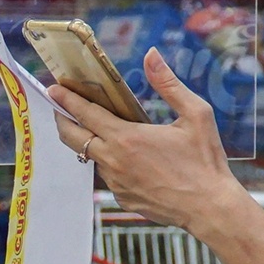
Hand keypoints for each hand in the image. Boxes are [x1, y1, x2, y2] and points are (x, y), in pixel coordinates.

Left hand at [47, 47, 246, 234]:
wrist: (210, 208)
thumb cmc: (205, 161)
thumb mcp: (195, 115)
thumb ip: (168, 84)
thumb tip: (152, 55)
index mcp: (127, 138)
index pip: (85, 114)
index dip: (66, 99)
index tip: (53, 89)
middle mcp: (114, 161)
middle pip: (72, 138)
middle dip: (61, 120)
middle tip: (60, 108)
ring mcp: (115, 182)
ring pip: (93, 157)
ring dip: (93, 142)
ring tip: (104, 130)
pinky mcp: (122, 197)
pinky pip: (109, 175)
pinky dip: (113, 163)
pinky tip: (132, 158)